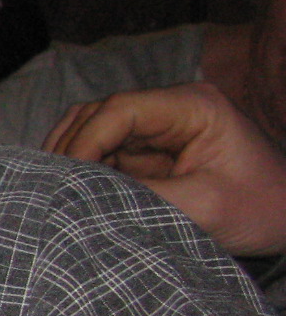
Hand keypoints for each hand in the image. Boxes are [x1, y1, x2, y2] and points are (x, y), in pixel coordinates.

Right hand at [47, 82, 285, 257]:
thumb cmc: (261, 209)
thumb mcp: (204, 207)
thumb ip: (142, 197)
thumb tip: (83, 197)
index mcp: (194, 106)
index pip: (120, 109)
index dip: (86, 141)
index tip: (69, 179)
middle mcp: (171, 108)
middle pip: (98, 114)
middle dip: (71, 149)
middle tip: (54, 189)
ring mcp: (158, 128)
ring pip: (92, 129)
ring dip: (72, 158)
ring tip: (59, 191)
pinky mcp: (149, 151)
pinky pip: (103, 152)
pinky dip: (83, 171)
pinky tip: (74, 192)